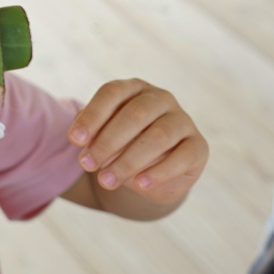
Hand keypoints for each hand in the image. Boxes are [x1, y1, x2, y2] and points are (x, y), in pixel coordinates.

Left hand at [68, 78, 207, 206]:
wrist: (151, 174)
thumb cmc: (120, 146)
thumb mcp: (101, 137)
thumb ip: (92, 134)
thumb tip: (82, 138)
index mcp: (133, 88)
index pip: (112, 93)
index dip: (92, 116)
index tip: (75, 140)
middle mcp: (160, 98)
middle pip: (135, 114)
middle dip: (107, 142)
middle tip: (87, 165)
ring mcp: (183, 120)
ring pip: (159, 136)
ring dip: (129, 161)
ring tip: (106, 181)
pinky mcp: (198, 146)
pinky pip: (182, 157)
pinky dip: (159, 172)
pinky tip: (140, 184)